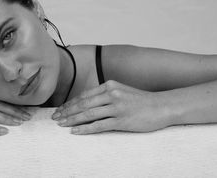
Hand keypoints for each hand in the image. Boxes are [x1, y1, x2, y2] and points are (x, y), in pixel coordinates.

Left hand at [51, 80, 170, 134]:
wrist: (162, 106)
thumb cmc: (142, 101)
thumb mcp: (122, 91)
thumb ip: (107, 95)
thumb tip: (88, 103)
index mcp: (110, 85)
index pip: (85, 95)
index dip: (70, 103)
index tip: (60, 109)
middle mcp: (111, 94)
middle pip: (83, 104)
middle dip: (67, 111)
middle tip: (55, 118)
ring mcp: (116, 107)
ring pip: (88, 114)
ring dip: (72, 120)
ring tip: (61, 125)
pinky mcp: (121, 120)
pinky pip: (99, 125)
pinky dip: (85, 129)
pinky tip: (75, 132)